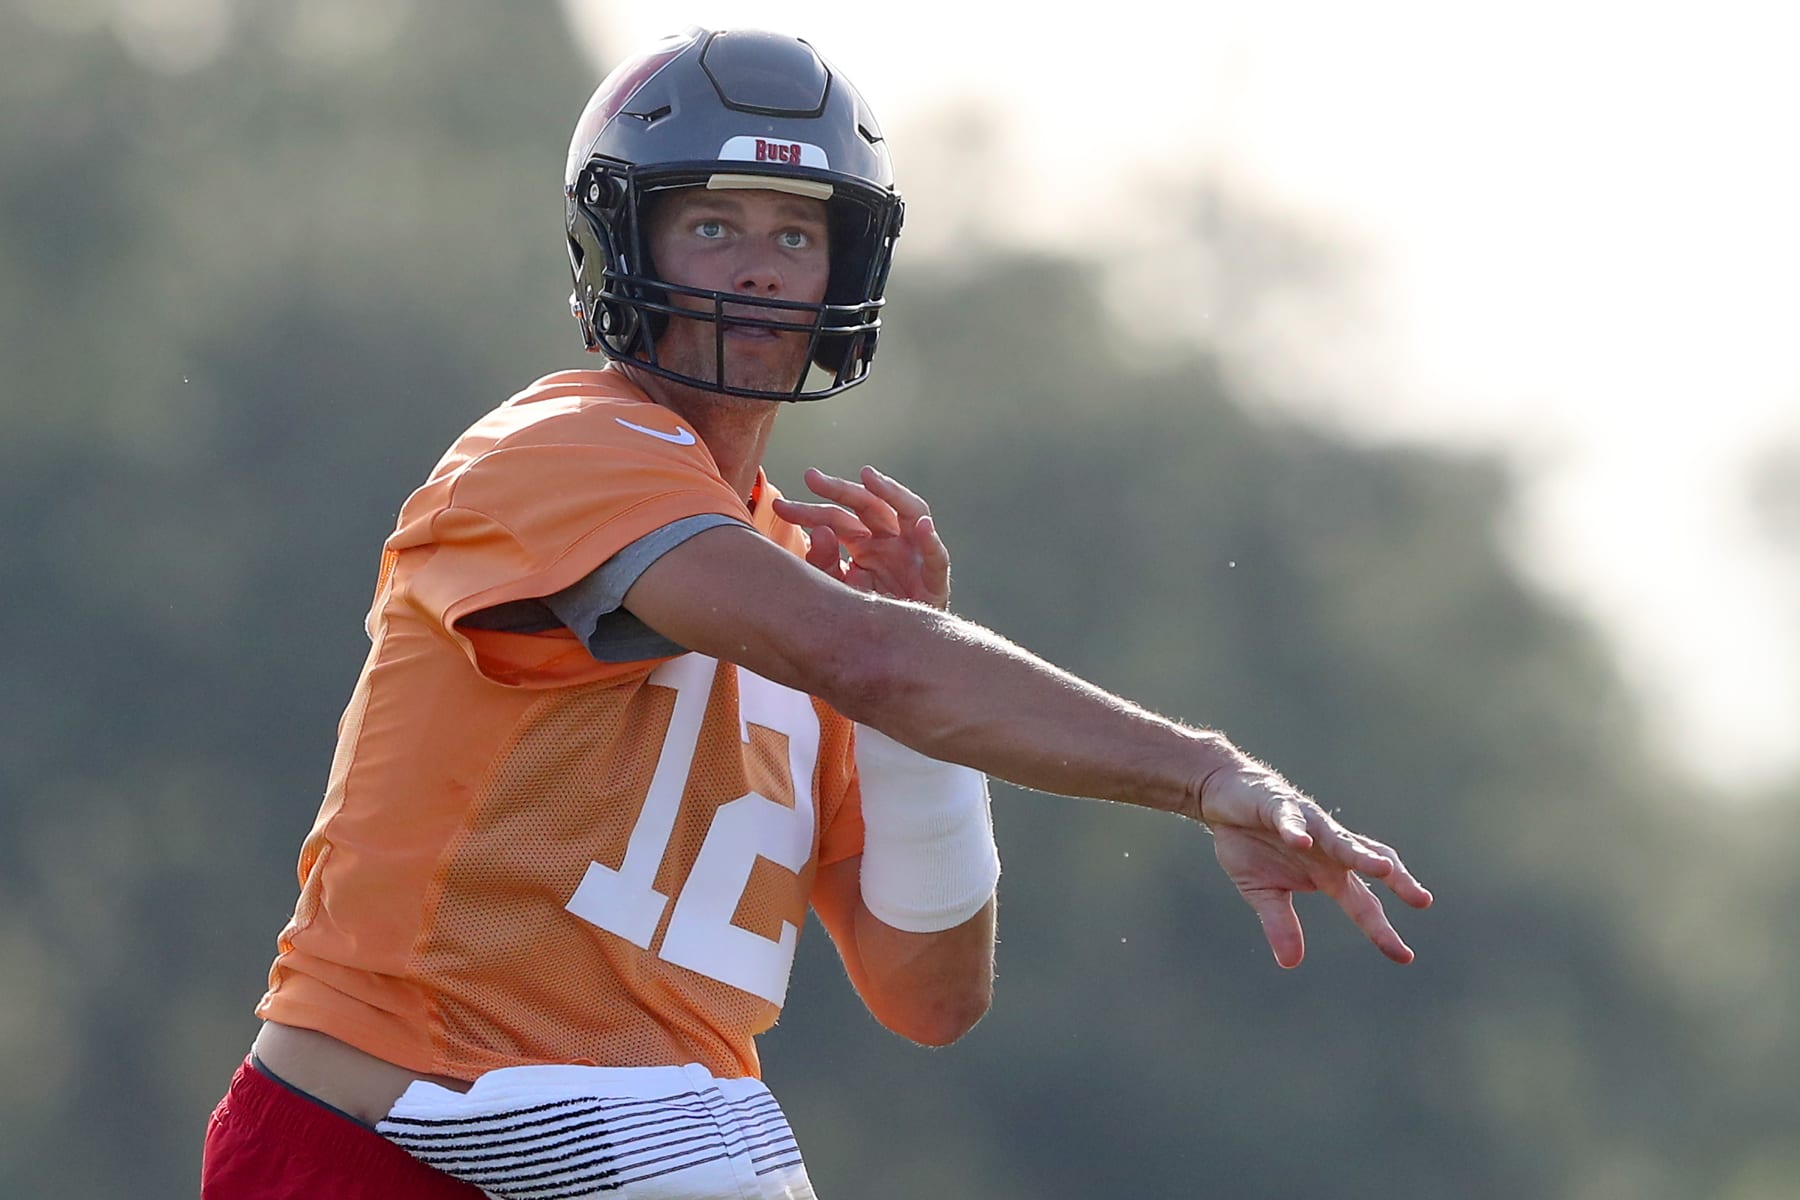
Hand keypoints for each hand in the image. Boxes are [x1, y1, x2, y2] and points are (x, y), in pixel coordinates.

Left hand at [772, 466, 950, 608]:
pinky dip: (931, 541)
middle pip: (868, 504)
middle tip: (812, 477)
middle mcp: (890, 540)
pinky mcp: (934, 579)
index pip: (836, 518)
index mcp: (864, 542)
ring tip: (869, 477)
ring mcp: (914, 554)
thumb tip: (818, 533)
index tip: (779, 507)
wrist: (893, 653)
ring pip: (909, 512)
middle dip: (840, 489)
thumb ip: (823, 566)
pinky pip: (935, 557)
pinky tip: (921, 526)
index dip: (808, 511)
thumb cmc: (863, 619)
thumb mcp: (834, 591)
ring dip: (892, 492)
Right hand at [1197, 762, 1431, 967]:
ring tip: (1382, 869)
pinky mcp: (1280, 805)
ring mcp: (1308, 825)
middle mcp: (1328, 850)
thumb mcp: (1263, 892)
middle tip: (1421, 899)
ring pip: (1341, 839)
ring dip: (1360, 854)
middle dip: (1398, 882)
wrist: (1224, 797)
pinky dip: (1296, 829)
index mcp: (1328, 874)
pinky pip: (1292, 819)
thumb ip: (1280, 923)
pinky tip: (1299, 842)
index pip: (1363, 904)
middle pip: (1369, 864)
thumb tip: (1290, 964)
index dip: (1382, 929)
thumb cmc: (1252, 843)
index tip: (1404, 956)